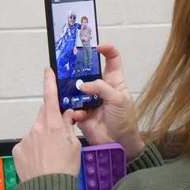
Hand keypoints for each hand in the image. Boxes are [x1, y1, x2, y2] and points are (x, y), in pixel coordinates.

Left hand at [12, 69, 80, 181]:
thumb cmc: (66, 168)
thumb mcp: (74, 145)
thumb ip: (68, 127)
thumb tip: (66, 115)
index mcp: (52, 125)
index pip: (50, 98)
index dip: (49, 82)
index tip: (47, 71)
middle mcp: (36, 128)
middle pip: (44, 116)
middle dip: (51, 119)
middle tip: (59, 133)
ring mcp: (25, 138)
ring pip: (36, 132)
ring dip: (43, 138)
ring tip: (51, 156)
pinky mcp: (18, 149)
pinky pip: (28, 145)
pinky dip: (34, 150)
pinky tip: (40, 162)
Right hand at [67, 43, 143, 159]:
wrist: (118, 143)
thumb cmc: (124, 119)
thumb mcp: (118, 99)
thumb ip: (101, 87)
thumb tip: (81, 85)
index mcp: (113, 81)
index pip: (112, 59)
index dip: (106, 50)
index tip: (96, 47)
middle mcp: (100, 87)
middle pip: (88, 70)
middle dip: (78, 65)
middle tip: (68, 60)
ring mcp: (89, 98)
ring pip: (76, 87)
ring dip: (71, 87)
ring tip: (66, 86)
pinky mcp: (80, 111)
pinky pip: (71, 105)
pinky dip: (73, 109)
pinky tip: (77, 113)